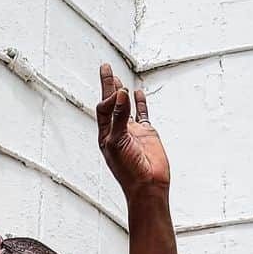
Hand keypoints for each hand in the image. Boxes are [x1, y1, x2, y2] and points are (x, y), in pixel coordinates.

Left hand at [95, 62, 169, 202]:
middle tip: (105, 67)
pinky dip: (141, 104)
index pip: (104, 108)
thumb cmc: (128, 169)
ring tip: (117, 78)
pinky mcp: (147, 134)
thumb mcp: (118, 141)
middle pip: (111, 103)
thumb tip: (121, 93)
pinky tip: (137, 93)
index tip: (118, 91)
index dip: (109, 97)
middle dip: (108, 85)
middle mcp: (118, 131)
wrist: (148, 185)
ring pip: (126, 107)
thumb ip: (119, 117)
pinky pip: (142, 115)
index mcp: (105, 134)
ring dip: (122, 92)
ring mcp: (133, 132)